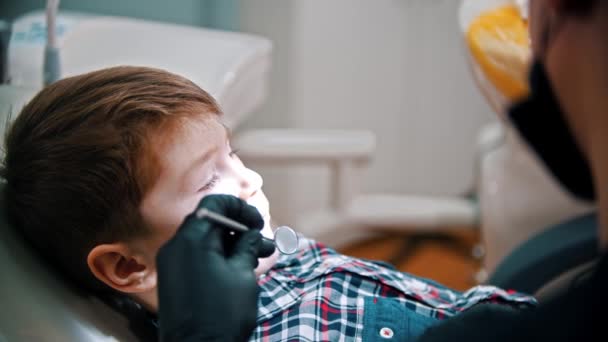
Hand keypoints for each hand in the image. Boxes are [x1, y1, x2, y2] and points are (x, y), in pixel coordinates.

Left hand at [156, 195, 271, 341]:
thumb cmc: (222, 312)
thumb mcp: (242, 273)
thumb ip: (246, 246)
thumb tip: (250, 234)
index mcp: (191, 239)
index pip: (214, 205)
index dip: (240, 208)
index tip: (259, 223)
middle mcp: (175, 246)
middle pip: (210, 222)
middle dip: (239, 229)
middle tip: (264, 243)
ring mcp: (172, 263)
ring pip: (205, 241)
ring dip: (231, 245)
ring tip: (259, 257)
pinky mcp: (173, 279)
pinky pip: (196, 256)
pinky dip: (218, 257)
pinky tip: (240, 268)